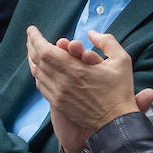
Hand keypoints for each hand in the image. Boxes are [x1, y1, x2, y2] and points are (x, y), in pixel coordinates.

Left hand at [26, 28, 142, 152]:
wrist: (115, 123)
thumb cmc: (120, 91)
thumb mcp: (122, 60)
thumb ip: (106, 41)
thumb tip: (91, 33)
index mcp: (75, 69)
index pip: (45, 50)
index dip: (35, 38)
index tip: (32, 29)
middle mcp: (62, 82)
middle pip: (37, 60)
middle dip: (31, 45)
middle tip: (31, 36)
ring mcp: (58, 94)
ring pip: (37, 73)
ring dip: (32, 59)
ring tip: (33, 49)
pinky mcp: (58, 104)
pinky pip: (41, 86)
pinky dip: (38, 74)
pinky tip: (40, 68)